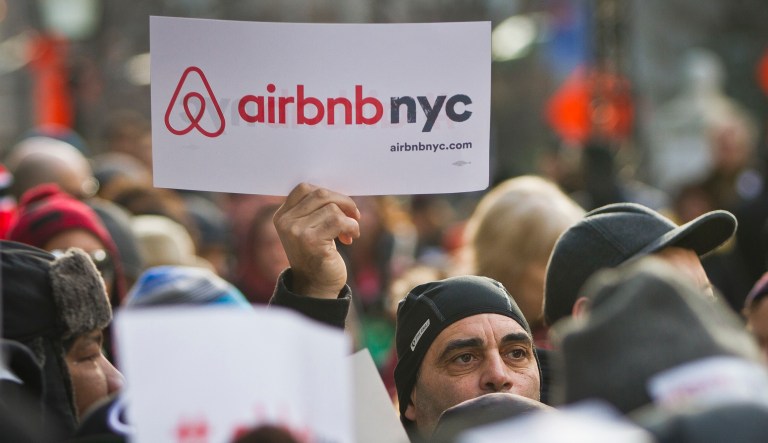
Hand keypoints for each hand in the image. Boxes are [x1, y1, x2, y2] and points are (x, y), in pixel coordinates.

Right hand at [273, 183, 360, 298]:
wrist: (316, 287)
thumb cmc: (318, 255)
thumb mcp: (310, 229)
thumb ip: (316, 210)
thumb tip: (340, 193)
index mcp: (282, 216)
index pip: (304, 188)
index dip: (328, 193)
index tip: (340, 207)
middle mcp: (285, 222)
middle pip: (321, 194)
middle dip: (344, 202)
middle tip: (354, 216)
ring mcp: (296, 231)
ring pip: (332, 208)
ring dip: (349, 219)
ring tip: (349, 233)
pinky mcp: (311, 241)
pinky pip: (339, 221)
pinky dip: (352, 227)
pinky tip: (350, 238)